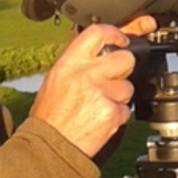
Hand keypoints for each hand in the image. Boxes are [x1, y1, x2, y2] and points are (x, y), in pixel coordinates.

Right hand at [30, 15, 159, 156]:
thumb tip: (103, 50)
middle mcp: (86, 74)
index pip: (98, 32)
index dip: (115, 33)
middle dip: (124, 70)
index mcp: (70, 62)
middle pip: (125, 59)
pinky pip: (127, 110)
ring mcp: (101, 93)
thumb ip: (80, 63)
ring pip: (128, 87)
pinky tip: (100, 120)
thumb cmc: (51, 114)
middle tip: (111, 82)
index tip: (122, 39)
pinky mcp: (112, 113)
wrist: (49, 145)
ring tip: (98, 107)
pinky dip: (118, 116)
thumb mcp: (57, 79)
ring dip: (119, 97)